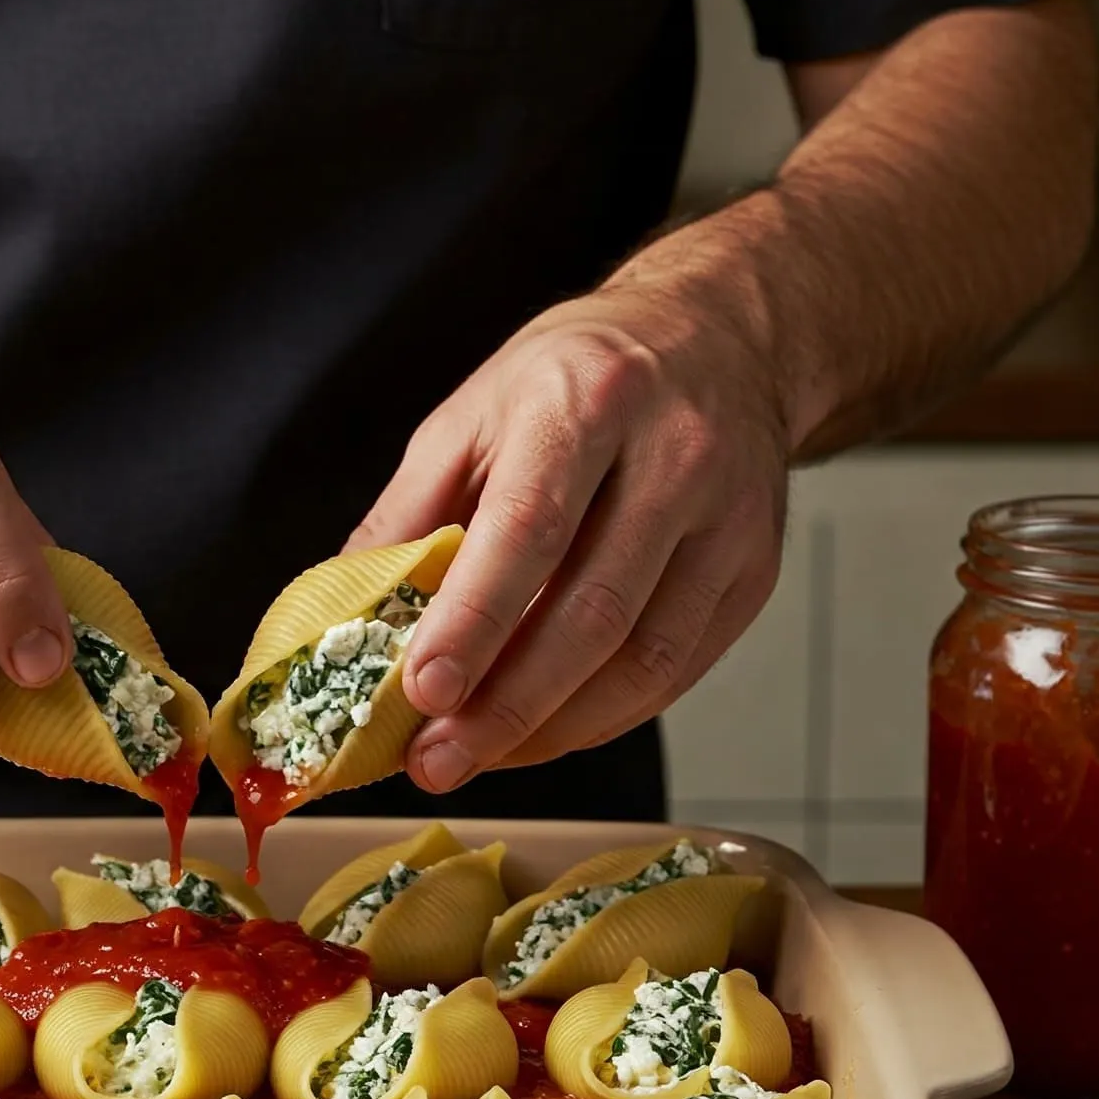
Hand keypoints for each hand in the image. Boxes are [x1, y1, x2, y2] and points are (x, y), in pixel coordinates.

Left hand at [346, 282, 790, 788]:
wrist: (719, 337)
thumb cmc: (577, 377)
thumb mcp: (473, 413)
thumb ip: (408, 513)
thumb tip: (344, 613)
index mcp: (585, 401)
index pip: (529, 527)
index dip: (475, 619)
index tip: (421, 691)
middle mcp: (674, 456)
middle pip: (592, 610)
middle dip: (506, 705)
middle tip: (436, 761)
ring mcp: (729, 518)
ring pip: (644, 657)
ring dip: (553, 728)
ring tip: (478, 757)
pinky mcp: (755, 571)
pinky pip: (677, 670)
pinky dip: (603, 717)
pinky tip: (543, 732)